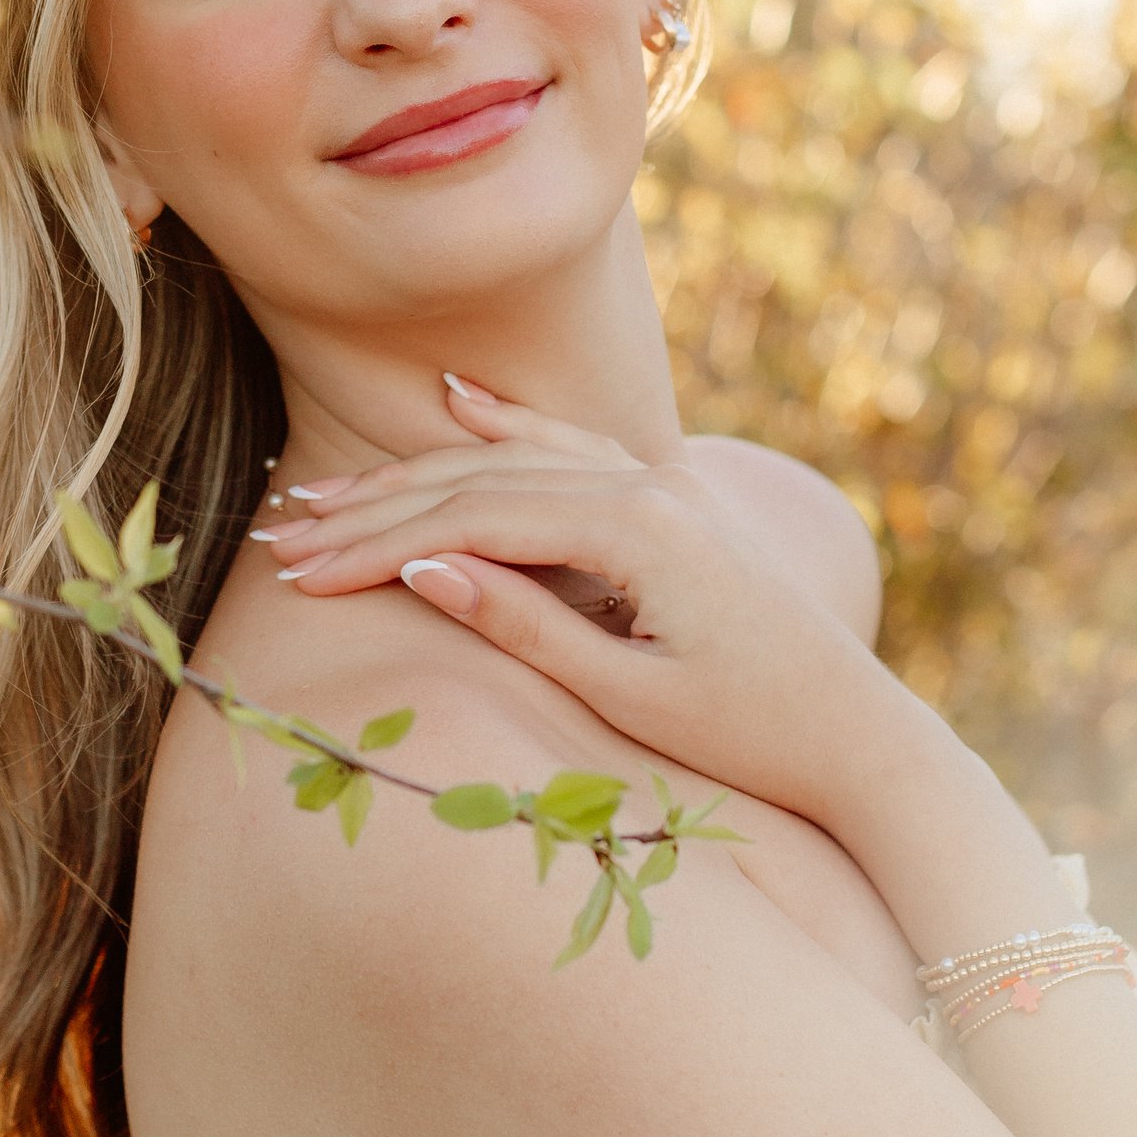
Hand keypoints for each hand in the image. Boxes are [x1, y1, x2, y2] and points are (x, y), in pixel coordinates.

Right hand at [257, 376, 939, 843]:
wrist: (860, 735)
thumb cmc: (751, 733)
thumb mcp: (629, 694)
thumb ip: (526, 623)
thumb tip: (422, 567)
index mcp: (635, 529)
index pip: (471, 521)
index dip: (374, 546)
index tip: (294, 572)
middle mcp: (647, 488)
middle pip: (479, 480)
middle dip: (371, 507)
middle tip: (277, 532)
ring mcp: (662, 488)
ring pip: (514, 460)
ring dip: (416, 473)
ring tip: (326, 489)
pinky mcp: (670, 505)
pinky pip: (571, 447)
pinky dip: (506, 426)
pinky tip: (456, 401)